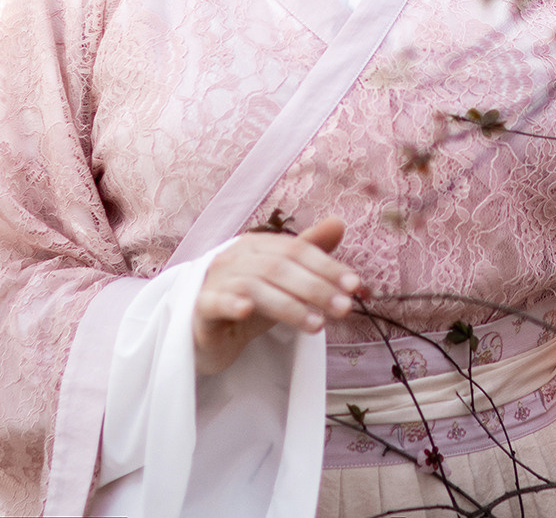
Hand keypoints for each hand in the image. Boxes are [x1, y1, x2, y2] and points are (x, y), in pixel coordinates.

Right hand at [193, 218, 360, 375]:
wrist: (208, 334)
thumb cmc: (249, 301)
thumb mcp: (284, 279)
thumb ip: (309, 252)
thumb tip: (339, 222)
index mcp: (257, 245)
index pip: (297, 249)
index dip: (328, 266)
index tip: (355, 286)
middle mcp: (235, 256)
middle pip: (279, 267)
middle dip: (316, 288)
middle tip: (344, 309)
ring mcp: (214, 280)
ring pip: (254, 286)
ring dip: (290, 305)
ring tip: (318, 325)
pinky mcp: (200, 307)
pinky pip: (214, 301)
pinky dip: (231, 303)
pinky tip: (246, 310)